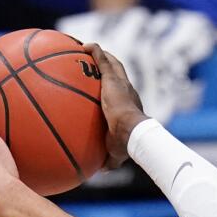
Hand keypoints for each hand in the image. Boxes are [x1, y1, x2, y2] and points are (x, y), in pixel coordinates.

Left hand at [84, 44, 146, 169]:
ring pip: (112, 63)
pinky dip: (95, 51)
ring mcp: (121, 83)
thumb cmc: (126, 144)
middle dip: (109, 67)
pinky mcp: (113, 78)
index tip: (107, 89)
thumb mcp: (115, 154)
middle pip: (119, 74)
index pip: (123, 94)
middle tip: (98, 63)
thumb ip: (109, 160)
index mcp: (130, 106)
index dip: (116, 89)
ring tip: (87, 48)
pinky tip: (83, 45)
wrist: (133, 132)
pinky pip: (102, 59)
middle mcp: (128, 91)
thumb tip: (100, 171)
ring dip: (102, 55)